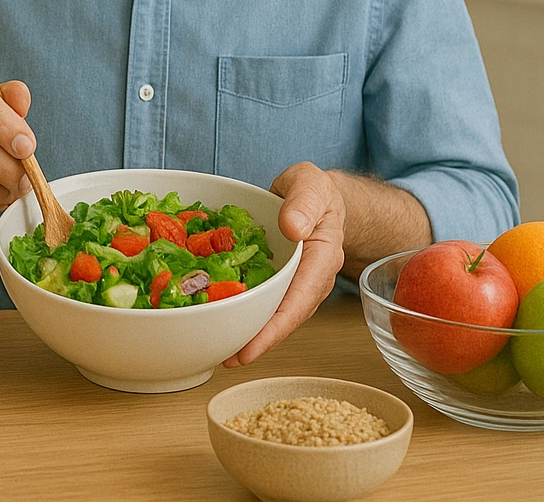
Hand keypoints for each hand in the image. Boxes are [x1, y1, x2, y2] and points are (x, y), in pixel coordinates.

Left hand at [224, 161, 344, 366]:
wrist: (313, 196)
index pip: (300, 299)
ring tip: (222, 353)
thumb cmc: (313, 190)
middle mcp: (310, 279)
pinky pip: (264, 302)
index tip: (252, 348)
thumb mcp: (311, 184)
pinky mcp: (279, 283)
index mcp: (321, 257)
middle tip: (228, 359)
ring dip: (251, 334)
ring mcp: (295, 284)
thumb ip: (304, 201)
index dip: (276, 327)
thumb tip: (293, 228)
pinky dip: (246, 314)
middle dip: (259, 341)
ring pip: (275, 315)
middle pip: (286, 317)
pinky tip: (223, 322)